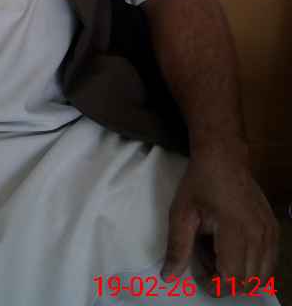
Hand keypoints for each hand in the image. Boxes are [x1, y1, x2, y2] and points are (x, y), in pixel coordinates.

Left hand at [161, 145, 278, 286]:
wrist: (223, 156)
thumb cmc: (200, 182)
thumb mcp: (181, 213)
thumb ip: (177, 247)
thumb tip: (169, 277)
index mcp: (236, 230)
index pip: (233, 278)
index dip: (214, 285)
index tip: (198, 274)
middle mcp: (259, 234)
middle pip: (248, 282)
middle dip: (225, 282)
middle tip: (206, 263)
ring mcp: (270, 232)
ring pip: (261, 276)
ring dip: (240, 277)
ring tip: (218, 256)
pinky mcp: (273, 229)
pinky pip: (269, 262)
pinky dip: (252, 267)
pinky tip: (233, 250)